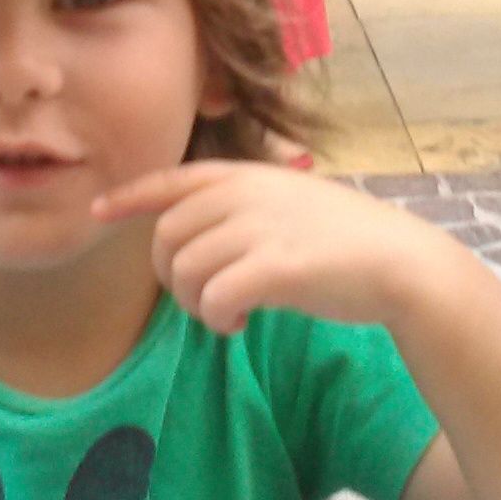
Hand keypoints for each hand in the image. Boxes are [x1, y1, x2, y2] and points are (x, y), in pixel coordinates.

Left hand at [95, 160, 449, 333]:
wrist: (401, 263)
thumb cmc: (348, 240)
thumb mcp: (291, 203)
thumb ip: (245, 207)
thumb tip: (199, 235)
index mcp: (248, 176)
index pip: (173, 179)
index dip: (130, 196)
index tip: (99, 212)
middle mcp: (247, 194)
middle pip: (165, 235)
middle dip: (169, 274)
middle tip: (200, 299)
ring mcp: (261, 228)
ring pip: (183, 270)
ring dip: (194, 303)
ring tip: (227, 313)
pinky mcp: (276, 267)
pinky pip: (213, 298)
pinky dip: (217, 319)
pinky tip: (240, 323)